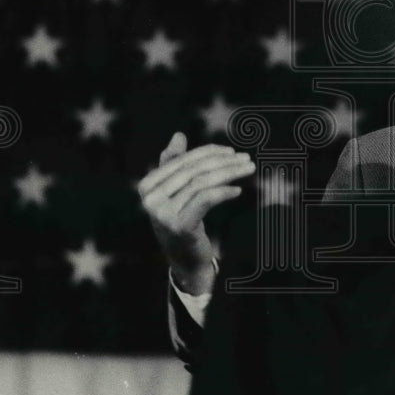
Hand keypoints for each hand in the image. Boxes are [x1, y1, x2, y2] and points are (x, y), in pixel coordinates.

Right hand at [138, 132, 254, 293]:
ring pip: (202, 184)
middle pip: (193, 171)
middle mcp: (150, 200)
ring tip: (247, 170)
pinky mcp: (180, 226)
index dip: (208, 153)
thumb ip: (174, 163)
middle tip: (246, 159)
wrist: (185, 259)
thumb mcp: (176, 191)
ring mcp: (163, 214)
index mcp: (147, 186)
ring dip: (229, 174)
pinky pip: (205, 200)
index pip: (182, 161)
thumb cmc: (182, 220)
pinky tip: (238, 190)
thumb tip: (178, 135)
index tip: (231, 151)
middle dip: (223, 162)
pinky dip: (223, 192)